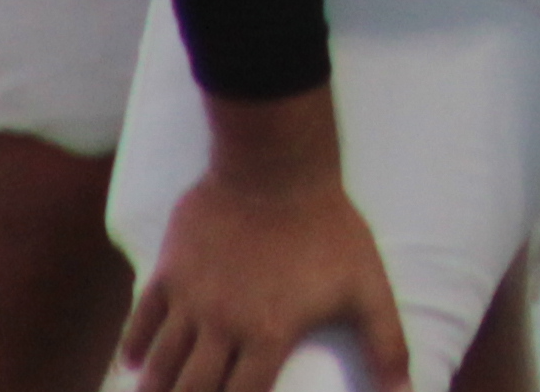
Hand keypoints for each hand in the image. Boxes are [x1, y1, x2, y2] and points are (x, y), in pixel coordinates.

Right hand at [120, 91, 408, 391]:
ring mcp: (190, 300)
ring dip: (157, 387)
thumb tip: (407, 389)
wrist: (276, 169)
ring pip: (162, 363)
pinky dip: (133, 346)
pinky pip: (140, 319)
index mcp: (269, 335)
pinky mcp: (168, 271)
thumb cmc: (329, 228)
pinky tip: (132, 363)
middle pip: (193, 389)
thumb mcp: (368, 286)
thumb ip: (387, 342)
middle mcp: (222, 326)